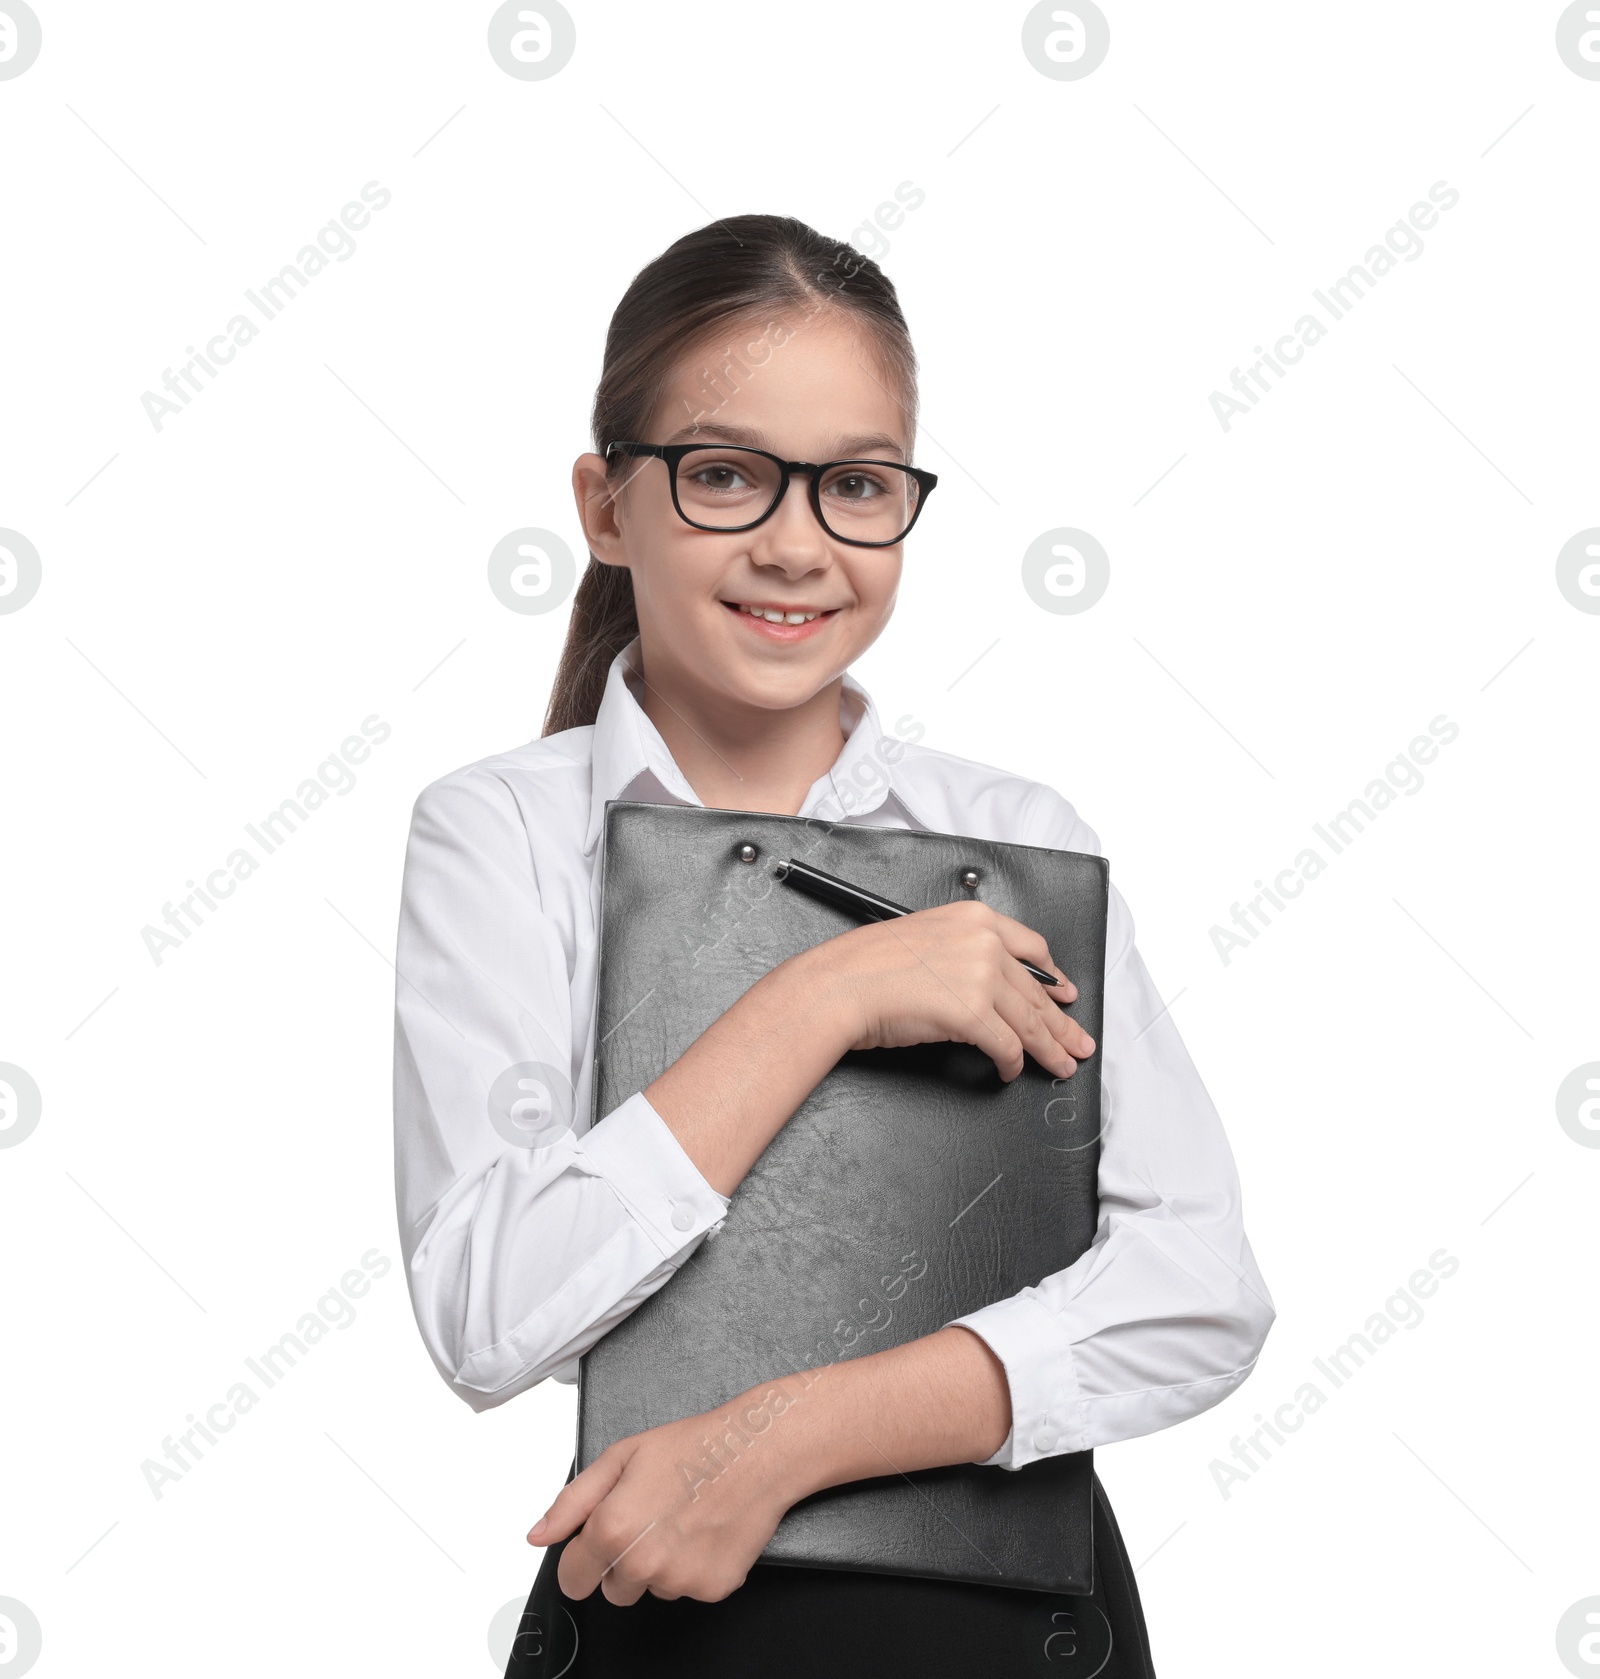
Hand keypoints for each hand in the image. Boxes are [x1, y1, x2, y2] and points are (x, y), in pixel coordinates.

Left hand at [528, 1381, 810, 1605]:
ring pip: (652, 1590)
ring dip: (660, 1565)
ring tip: (682, 1518)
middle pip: (613, 1589)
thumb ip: (572, 1502)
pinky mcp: (712, 1589)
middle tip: (651, 1517)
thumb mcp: (621, 1456)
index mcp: (612, 1529)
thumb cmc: (693, 1447)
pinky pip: (688, 1589)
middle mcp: (642, 1563)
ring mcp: (679, 1581)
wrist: (757, 1452)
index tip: (599, 1540)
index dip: (583, 1557)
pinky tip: (705, 1531)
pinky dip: (694, 1567)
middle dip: (623, 1560)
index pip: (572, 1579)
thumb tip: (540, 1535)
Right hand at [796, 899, 1094, 1082]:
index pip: (1032, 949)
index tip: (1065, 992)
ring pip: (1030, 1022)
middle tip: (1077, 1040)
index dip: (1054, 978)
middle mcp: (985, 942)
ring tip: (1062, 1064)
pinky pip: (1007, 1046)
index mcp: (974, 918)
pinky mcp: (974, 1014)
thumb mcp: (924, 937)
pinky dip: (1013, 1064)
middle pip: (1037, 991)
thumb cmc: (866, 965)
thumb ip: (962, 951)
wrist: (840, 984)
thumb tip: (986, 984)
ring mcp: (982, 977)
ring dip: (1049, 1049)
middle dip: (1061, 1023)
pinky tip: (1011, 1071)